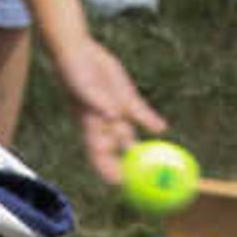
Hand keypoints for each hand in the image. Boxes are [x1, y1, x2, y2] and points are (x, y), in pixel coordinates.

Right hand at [52, 33, 162, 184]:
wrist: (78, 53)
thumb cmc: (74, 73)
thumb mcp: (85, 90)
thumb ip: (99, 104)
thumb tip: (112, 116)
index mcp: (91, 126)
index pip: (98, 155)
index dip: (107, 171)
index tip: (117, 183)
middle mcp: (104, 123)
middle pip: (116, 152)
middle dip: (126, 167)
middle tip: (141, 180)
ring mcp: (116, 111)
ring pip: (130, 136)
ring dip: (141, 149)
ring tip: (155, 161)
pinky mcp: (125, 98)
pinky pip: (141, 113)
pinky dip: (151, 122)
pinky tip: (161, 129)